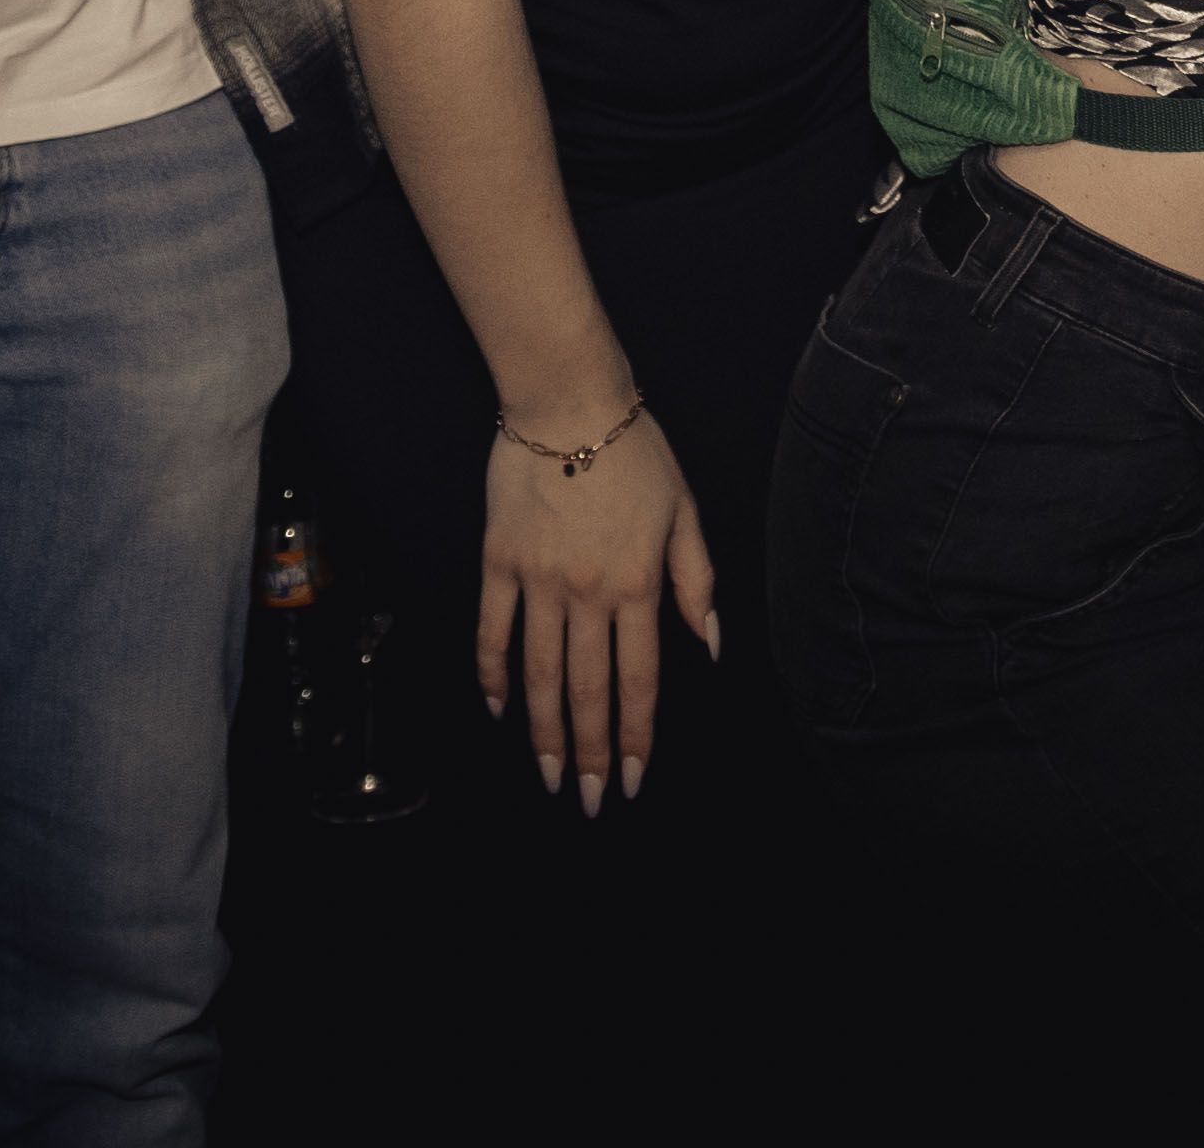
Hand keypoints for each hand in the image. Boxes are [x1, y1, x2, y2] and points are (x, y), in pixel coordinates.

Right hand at [477, 394, 709, 813]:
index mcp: (638, 583)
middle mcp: (587, 592)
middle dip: (588, 754)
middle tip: (586, 802)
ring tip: (545, 777)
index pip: (638, 679)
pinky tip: (500, 710)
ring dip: (542, 732)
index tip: (632, 779)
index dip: (635, 735)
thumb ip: (696, 582)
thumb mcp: (684, 512)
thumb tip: (711, 643)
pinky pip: (491, 631)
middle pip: (586, 690)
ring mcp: (537, 580)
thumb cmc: (636, 453)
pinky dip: (494, 674)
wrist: (568, 401)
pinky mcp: (498, 563)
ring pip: (539, 674)